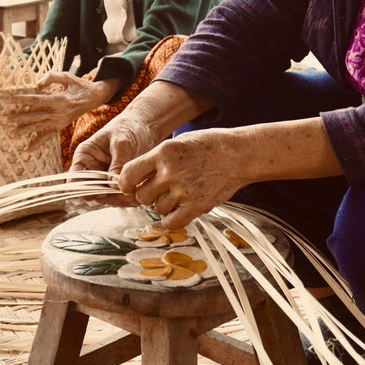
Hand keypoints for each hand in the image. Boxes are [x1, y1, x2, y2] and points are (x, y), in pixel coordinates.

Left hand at [7, 72, 118, 147]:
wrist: (94, 98)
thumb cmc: (79, 85)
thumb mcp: (67, 76)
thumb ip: (51, 77)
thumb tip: (36, 84)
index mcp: (60, 100)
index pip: (38, 100)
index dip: (24, 99)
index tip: (11, 98)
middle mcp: (59, 112)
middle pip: (36, 115)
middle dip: (19, 117)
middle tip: (5, 119)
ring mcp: (59, 121)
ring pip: (39, 126)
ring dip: (25, 130)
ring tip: (12, 133)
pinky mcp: (60, 126)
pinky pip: (48, 135)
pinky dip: (38, 142)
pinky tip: (29, 148)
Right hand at [70, 112, 161, 205]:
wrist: (145, 126)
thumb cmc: (129, 127)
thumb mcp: (122, 142)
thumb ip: (118, 163)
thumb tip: (113, 186)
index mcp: (84, 156)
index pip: (74, 180)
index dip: (83, 189)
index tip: (101, 191)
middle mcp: (91, 170)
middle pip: (91, 192)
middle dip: (107, 196)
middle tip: (125, 195)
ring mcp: (104, 178)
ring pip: (106, 197)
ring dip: (119, 200)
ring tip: (136, 198)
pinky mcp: (118, 182)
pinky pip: (118, 196)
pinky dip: (127, 199)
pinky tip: (138, 198)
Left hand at [118, 128, 251, 228]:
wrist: (239, 154)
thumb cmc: (208, 146)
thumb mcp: (178, 143)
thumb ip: (156, 159)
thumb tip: (135, 179)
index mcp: (164, 152)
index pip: (128, 174)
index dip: (125, 183)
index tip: (130, 186)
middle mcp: (171, 172)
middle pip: (141, 195)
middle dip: (147, 195)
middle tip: (160, 190)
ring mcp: (185, 190)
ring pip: (157, 208)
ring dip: (163, 205)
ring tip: (178, 194)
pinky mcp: (197, 205)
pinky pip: (171, 222)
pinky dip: (171, 219)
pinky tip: (179, 209)